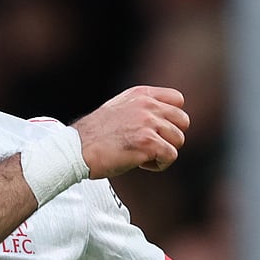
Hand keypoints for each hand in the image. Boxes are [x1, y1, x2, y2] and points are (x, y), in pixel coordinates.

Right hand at [71, 86, 189, 178]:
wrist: (76, 149)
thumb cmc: (94, 136)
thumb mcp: (119, 109)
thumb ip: (141, 108)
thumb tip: (164, 119)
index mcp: (140, 94)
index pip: (178, 100)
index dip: (172, 119)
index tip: (157, 131)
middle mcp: (147, 105)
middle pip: (183, 121)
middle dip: (170, 137)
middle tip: (150, 146)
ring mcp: (148, 123)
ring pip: (178, 140)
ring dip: (163, 152)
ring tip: (142, 155)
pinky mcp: (148, 143)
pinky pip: (171, 156)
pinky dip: (159, 165)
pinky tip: (140, 163)